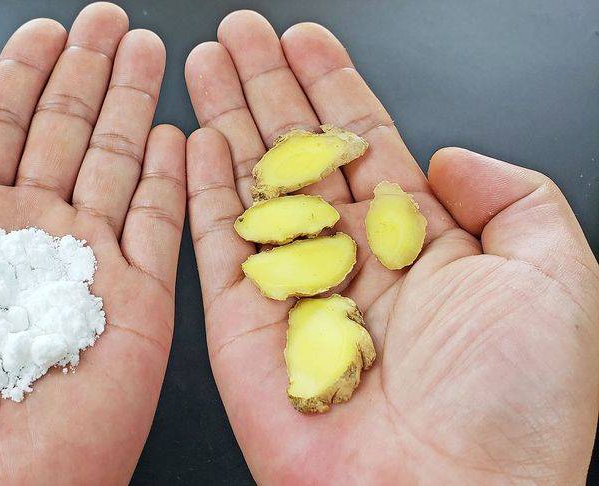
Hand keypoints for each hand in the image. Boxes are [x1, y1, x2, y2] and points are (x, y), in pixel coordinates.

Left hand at [0, 4, 184, 483]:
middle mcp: (27, 246)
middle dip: (88, 73)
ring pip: (117, 165)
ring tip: (147, 50)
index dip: (22, 76)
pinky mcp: (136, 311)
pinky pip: (160, 228)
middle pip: (65, 135)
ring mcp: (86, 274)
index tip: (44, 31)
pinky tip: (173, 133)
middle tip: (109, 21)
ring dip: (132, 105)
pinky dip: (170, 178)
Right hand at [185, 11, 598, 482]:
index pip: (364, 143)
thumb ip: (514, 199)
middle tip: (238, 34)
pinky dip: (201, 193)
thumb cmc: (512, 409)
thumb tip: (447, 158)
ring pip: (251, 186)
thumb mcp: (555, 278)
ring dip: (226, 121)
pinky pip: (216, 248)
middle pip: (298, 153)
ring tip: (205, 62)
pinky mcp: (244, 328)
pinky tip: (193, 143)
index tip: (303, 39)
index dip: (331, 86)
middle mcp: (352, 261)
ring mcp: (293, 290)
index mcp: (421, 246)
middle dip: (267, 87)